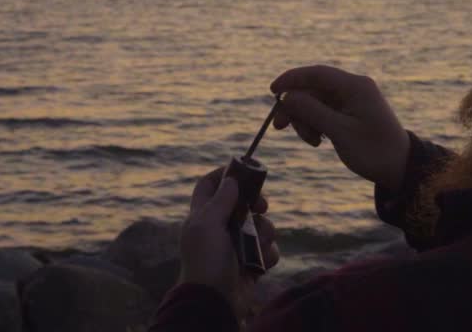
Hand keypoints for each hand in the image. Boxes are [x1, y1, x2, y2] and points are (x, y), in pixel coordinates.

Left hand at [178, 167, 278, 317]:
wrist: (214, 301)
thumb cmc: (206, 261)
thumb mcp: (207, 225)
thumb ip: (220, 200)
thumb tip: (230, 180)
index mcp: (203, 216)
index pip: (209, 186)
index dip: (224, 175)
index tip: (243, 170)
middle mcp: (219, 228)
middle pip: (243, 203)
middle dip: (256, 203)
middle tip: (262, 205)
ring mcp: (237, 246)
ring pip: (261, 226)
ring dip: (264, 234)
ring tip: (257, 246)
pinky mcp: (252, 263)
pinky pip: (268, 250)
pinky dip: (268, 255)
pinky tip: (261, 263)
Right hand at [271, 65, 409, 190]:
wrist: (399, 168)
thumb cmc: (374, 151)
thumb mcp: (339, 132)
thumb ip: (312, 111)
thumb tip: (287, 96)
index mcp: (356, 86)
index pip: (317, 73)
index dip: (292, 79)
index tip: (272, 91)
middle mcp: (353, 88)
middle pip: (313, 89)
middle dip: (296, 107)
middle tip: (280, 127)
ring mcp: (351, 100)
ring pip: (315, 102)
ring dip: (306, 120)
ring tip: (312, 142)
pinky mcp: (349, 112)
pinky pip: (323, 111)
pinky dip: (315, 124)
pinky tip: (318, 141)